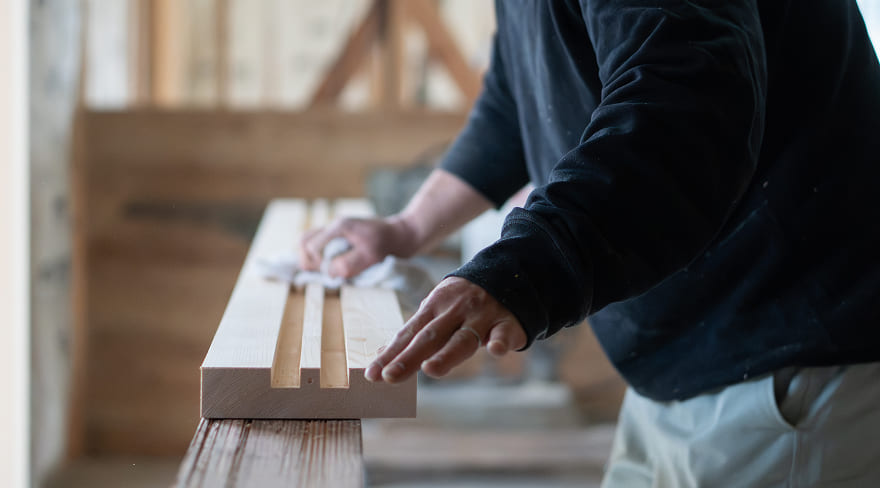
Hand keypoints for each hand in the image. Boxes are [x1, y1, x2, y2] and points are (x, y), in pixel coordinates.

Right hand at [299, 216, 415, 277]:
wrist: (400, 234)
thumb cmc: (387, 244)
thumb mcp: (371, 257)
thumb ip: (349, 264)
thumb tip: (328, 273)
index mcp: (340, 227)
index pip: (312, 247)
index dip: (317, 263)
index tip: (330, 274)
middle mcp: (334, 225)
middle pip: (304, 241)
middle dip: (308, 259)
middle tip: (320, 272)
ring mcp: (335, 229)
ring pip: (308, 240)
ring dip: (310, 257)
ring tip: (322, 270)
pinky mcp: (338, 234)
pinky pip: (318, 242)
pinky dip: (318, 254)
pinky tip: (328, 265)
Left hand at [365, 277, 526, 382]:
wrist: (508, 274)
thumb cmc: (464, 301)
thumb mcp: (437, 309)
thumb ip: (415, 333)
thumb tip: (383, 355)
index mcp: (434, 308)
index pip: (408, 334)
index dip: (391, 354)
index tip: (372, 375)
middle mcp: (455, 312)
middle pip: (430, 337)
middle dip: (409, 357)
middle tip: (390, 376)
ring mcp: (482, 317)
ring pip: (463, 338)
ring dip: (446, 354)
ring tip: (430, 369)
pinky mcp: (507, 323)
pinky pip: (503, 333)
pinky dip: (500, 341)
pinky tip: (494, 350)